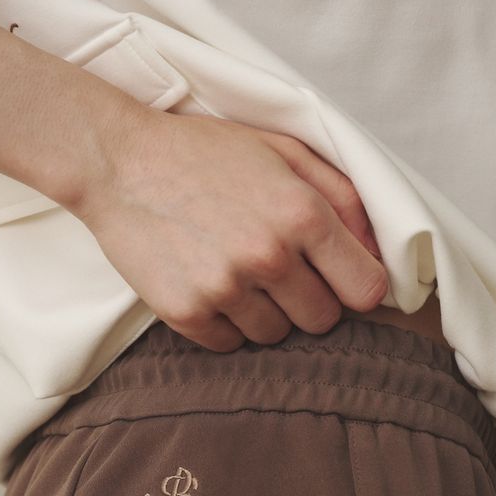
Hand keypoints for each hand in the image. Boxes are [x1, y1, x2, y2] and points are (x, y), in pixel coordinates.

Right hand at [74, 109, 389, 351]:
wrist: (117, 161)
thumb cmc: (203, 153)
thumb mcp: (281, 151)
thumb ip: (341, 195)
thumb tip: (377, 248)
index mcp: (302, 213)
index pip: (365, 289)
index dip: (356, 287)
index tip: (339, 280)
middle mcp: (268, 254)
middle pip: (322, 320)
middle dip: (308, 300)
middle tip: (278, 271)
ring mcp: (226, 288)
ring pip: (275, 335)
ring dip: (264, 312)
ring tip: (236, 271)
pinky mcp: (187, 313)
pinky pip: (230, 344)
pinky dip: (224, 323)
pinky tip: (207, 284)